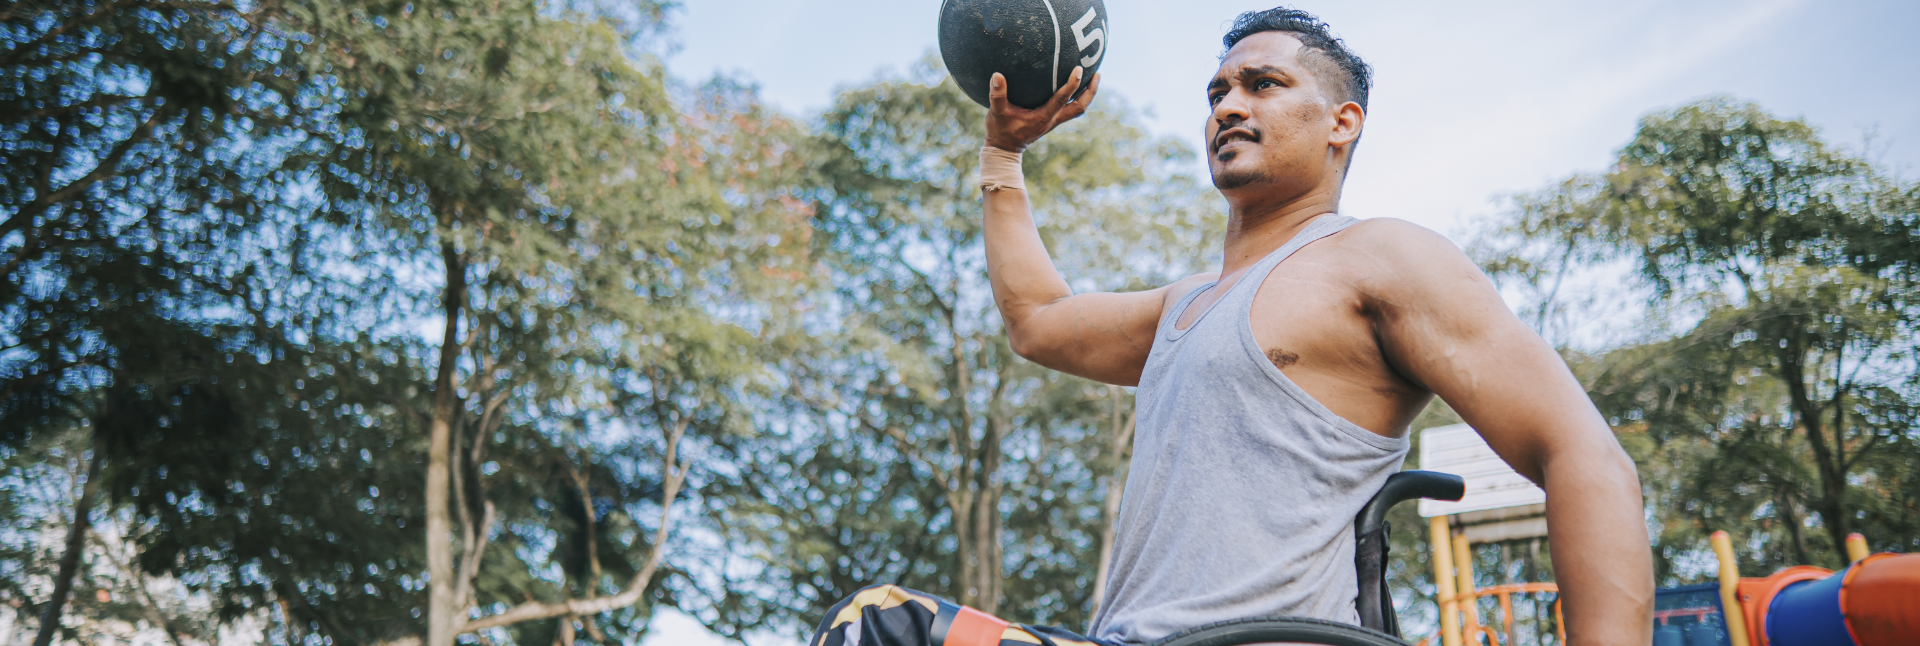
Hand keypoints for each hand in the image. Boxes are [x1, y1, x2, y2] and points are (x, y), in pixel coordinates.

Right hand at [985, 67, 1100, 152]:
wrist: (1004, 149)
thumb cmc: (1000, 130)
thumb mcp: (996, 112)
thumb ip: (997, 95)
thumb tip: (997, 75)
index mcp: (1043, 117)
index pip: (1062, 99)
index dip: (1072, 84)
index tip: (1079, 68)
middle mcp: (1052, 120)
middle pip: (1080, 107)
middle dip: (1090, 91)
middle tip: (1097, 73)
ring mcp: (1053, 121)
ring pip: (1077, 109)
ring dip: (1087, 94)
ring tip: (1093, 77)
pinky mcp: (1050, 120)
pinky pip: (1069, 108)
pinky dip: (1075, 96)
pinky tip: (1073, 84)